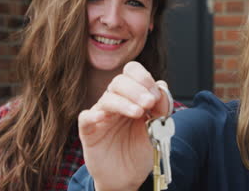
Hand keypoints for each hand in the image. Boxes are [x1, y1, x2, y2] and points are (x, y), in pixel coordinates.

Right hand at [78, 61, 170, 190]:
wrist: (128, 175)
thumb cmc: (140, 149)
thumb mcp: (157, 128)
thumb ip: (162, 108)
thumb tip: (162, 86)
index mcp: (132, 96)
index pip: (132, 72)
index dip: (143, 78)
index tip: (155, 95)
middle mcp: (116, 101)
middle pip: (119, 81)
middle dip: (136, 89)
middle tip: (149, 103)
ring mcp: (101, 115)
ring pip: (107, 98)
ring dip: (124, 102)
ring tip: (138, 113)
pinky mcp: (89, 130)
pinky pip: (86, 117)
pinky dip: (94, 115)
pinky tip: (104, 117)